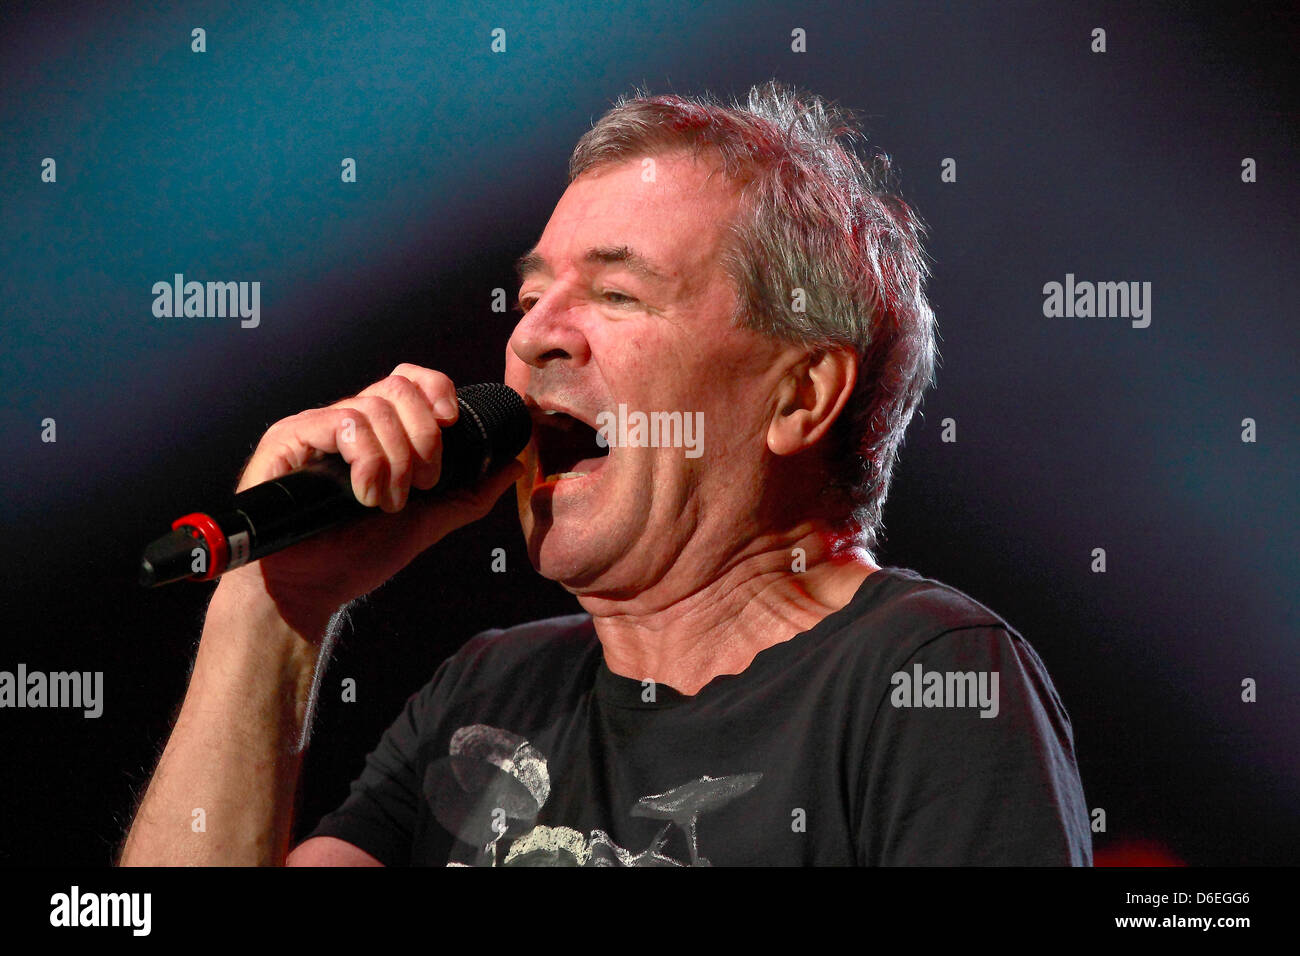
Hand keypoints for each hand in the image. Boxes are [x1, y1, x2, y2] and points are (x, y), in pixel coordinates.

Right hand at [217, 365, 522, 630]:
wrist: (309, 590)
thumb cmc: (356, 557)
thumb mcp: (427, 522)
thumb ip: (469, 494)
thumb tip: (512, 465)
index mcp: (376, 433)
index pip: (410, 380)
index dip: (436, 389)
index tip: (452, 423)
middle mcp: (344, 422)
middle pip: (398, 387)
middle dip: (425, 437)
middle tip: (423, 483)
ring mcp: (314, 427)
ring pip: (373, 407)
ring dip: (395, 460)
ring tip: (387, 502)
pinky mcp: (286, 438)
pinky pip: (340, 422)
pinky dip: (366, 458)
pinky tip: (365, 493)